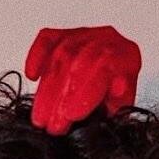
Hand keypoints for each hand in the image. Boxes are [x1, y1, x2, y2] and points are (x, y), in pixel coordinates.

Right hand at [24, 25, 141, 134]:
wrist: (113, 85)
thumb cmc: (116, 99)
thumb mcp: (123, 107)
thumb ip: (118, 103)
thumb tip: (114, 95)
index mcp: (126, 55)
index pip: (104, 67)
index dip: (86, 92)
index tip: (71, 115)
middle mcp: (105, 39)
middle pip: (78, 62)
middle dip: (61, 97)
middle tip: (52, 124)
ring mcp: (83, 35)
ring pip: (60, 55)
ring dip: (47, 90)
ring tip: (40, 117)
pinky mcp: (63, 34)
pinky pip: (46, 39)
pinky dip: (36, 56)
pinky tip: (32, 75)